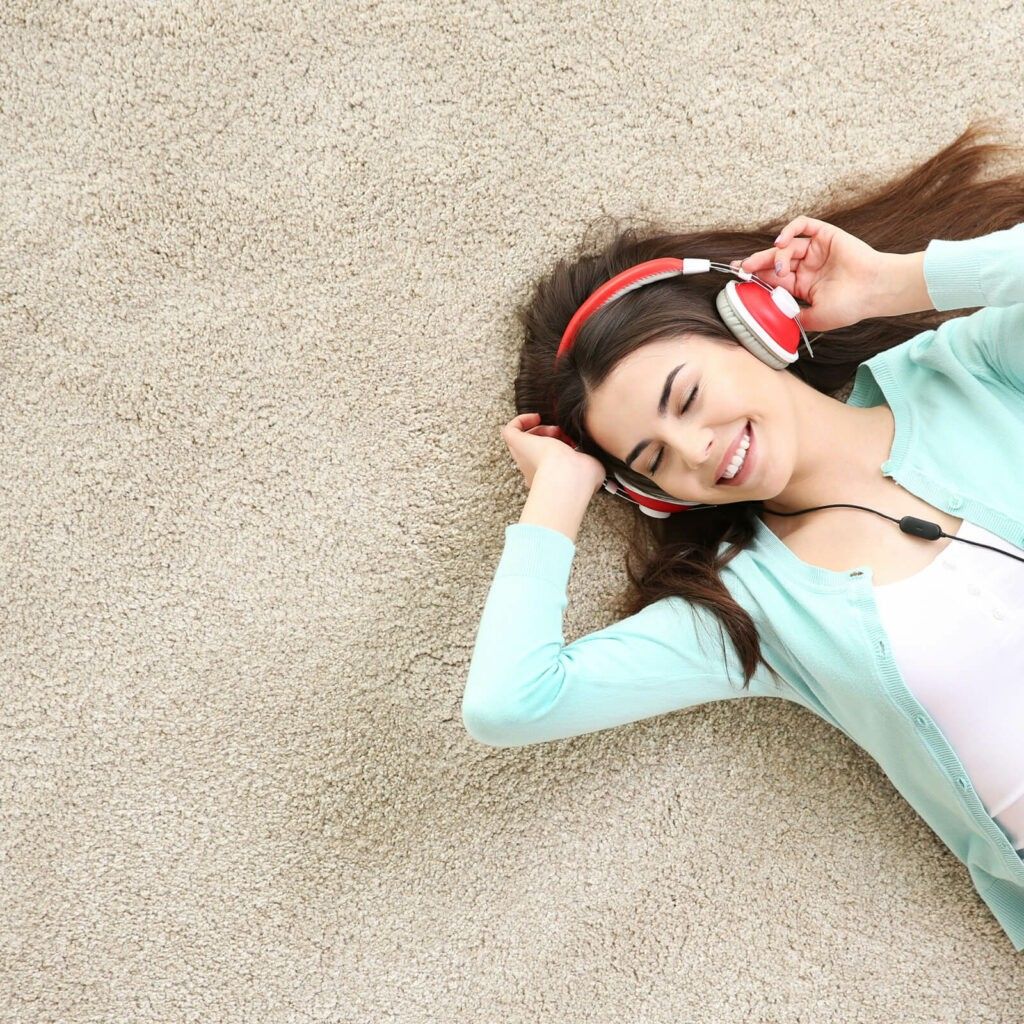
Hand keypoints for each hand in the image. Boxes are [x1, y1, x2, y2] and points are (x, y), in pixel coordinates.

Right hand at [501, 413, 605, 493]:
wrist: (568, 477)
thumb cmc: (582, 476)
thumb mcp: (593, 466)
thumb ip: (593, 460)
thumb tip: (596, 454)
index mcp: (551, 479)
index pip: (550, 464)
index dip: (561, 450)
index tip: (573, 443)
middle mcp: (534, 470)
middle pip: (536, 452)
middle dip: (550, 438)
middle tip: (563, 435)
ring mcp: (525, 457)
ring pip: (524, 441)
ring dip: (540, 430)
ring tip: (555, 430)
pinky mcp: (517, 444)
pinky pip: (510, 430)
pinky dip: (521, 420)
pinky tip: (536, 417)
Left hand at [730, 216, 885, 332]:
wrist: (875, 290)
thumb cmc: (851, 306)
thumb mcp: (814, 319)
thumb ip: (793, 318)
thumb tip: (771, 321)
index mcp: (803, 286)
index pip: (774, 279)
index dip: (757, 278)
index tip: (740, 280)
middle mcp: (807, 267)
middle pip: (775, 261)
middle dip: (756, 264)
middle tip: (742, 268)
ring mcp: (816, 250)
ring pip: (786, 246)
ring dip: (776, 256)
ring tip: (780, 270)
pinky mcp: (826, 235)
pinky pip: (803, 225)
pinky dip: (789, 230)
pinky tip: (781, 242)